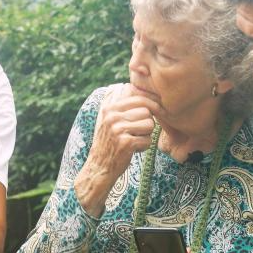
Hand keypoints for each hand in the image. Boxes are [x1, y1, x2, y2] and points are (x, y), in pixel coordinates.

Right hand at [74, 85, 159, 215]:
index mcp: (109, 108)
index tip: (154, 112)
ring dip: (145, 135)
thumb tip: (130, 86)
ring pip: (149, 125)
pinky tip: (132, 150)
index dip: (150, 106)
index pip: (138, 99)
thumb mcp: (108, 120)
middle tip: (135, 133)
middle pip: (146, 112)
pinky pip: (147, 140)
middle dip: (146, 124)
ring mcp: (118, 130)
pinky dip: (143, 147)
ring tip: (133, 140)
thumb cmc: (108, 142)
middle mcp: (112, 117)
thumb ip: (118, 104)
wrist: (99, 167)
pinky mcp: (125, 143)